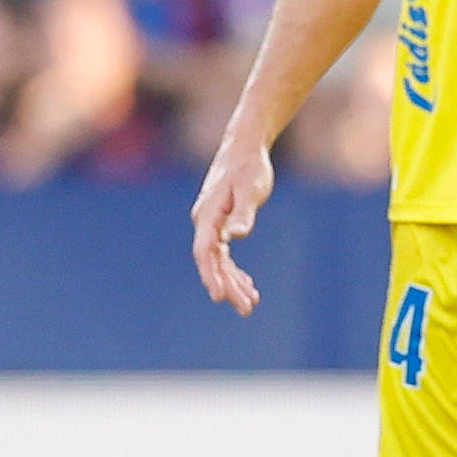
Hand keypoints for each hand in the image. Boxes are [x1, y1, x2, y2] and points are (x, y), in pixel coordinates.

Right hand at [192, 135, 273, 316]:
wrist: (245, 148)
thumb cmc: (249, 167)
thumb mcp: (251, 189)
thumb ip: (244, 213)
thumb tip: (235, 235)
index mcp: (208, 215)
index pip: (205, 252)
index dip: (211, 275)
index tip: (219, 296)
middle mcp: (205, 223)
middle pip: (212, 262)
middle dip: (228, 286)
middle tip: (246, 308)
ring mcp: (211, 225)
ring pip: (219, 261)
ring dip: (233, 283)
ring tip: (250, 304)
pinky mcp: (221, 224)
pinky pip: (224, 255)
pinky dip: (235, 270)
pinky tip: (248, 285)